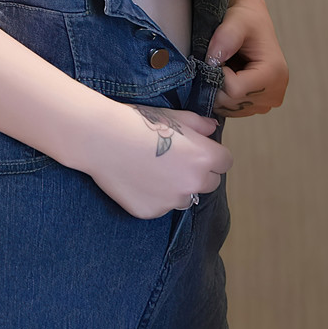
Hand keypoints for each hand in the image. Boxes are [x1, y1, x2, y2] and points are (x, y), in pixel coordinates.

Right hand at [83, 101, 232, 219]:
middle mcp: (193, 183)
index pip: (224, 163)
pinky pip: (160, 206)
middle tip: (173, 161)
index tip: (196, 151)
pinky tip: (137, 180)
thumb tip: (212, 128)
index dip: (212, 156)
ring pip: (185, 198)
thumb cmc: (138, 122)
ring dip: (177, 188)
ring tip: (152, 171)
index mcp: (204, 157)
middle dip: (197, 174)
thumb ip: (199, 124)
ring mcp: (172, 201)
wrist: (103, 138)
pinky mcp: (151, 211)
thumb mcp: (173, 116)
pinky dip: (153, 197)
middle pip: (209, 183)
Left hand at [206, 0, 288, 118]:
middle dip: (216, 83)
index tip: (218, 58)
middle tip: (219, 62)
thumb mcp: (236, 21)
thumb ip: (225, 38)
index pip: (235, 90)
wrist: (251, 23)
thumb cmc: (246, 19)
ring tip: (226, 67)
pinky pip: (230, 110)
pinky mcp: (257, 105)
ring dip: (218, 90)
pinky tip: (227, 77)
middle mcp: (275, 92)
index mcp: (274, 73)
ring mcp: (267, 102)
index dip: (218, 75)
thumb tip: (213, 61)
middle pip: (231, 102)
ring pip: (228, 108)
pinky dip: (222, 96)